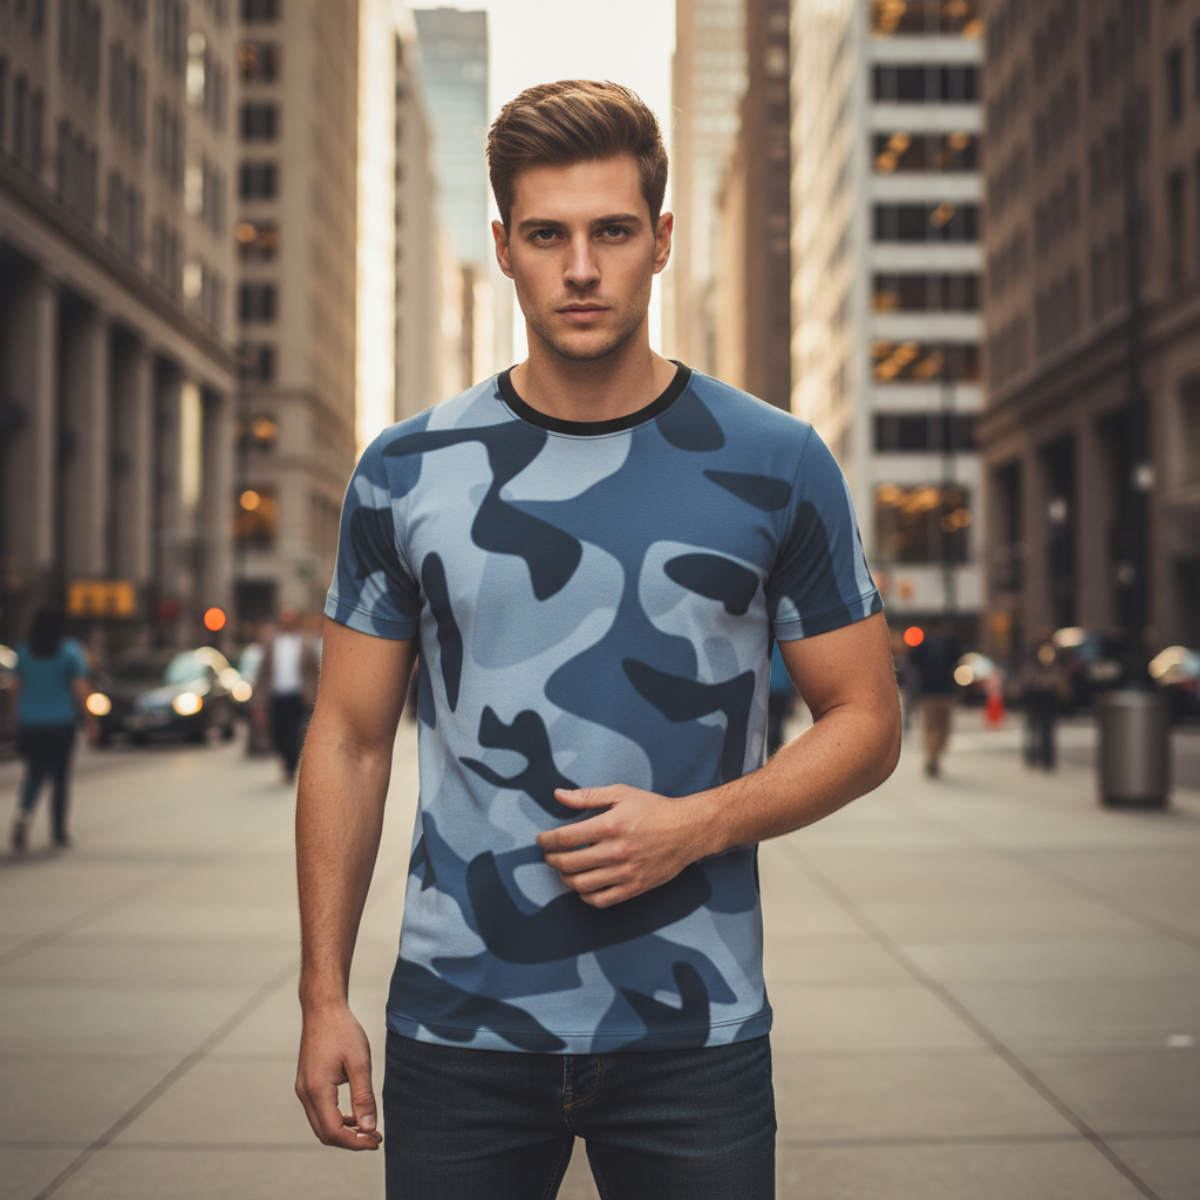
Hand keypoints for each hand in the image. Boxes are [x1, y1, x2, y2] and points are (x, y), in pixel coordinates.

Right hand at [295, 1003, 381, 1149]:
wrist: (323, 1009)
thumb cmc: (343, 1032)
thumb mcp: (359, 1063)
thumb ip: (364, 1098)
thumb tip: (369, 1128)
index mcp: (317, 1090)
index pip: (334, 1132)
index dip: (356, 1142)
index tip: (377, 1140)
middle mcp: (305, 1094)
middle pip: (325, 1133)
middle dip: (350, 1141)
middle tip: (375, 1138)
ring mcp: (303, 1089)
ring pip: (320, 1124)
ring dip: (343, 1131)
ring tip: (368, 1129)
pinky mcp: (305, 1083)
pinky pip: (319, 1111)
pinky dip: (336, 1118)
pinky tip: (354, 1114)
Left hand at [536, 785, 713, 907]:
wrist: (687, 831)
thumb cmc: (654, 809)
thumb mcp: (621, 794)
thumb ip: (588, 796)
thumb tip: (558, 795)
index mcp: (610, 825)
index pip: (566, 838)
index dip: (547, 840)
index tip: (542, 840)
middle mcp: (616, 851)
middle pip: (569, 863)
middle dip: (552, 860)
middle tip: (549, 855)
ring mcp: (625, 872)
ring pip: (581, 885)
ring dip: (565, 878)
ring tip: (564, 870)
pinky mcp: (634, 887)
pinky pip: (601, 900)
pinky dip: (586, 896)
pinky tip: (583, 885)